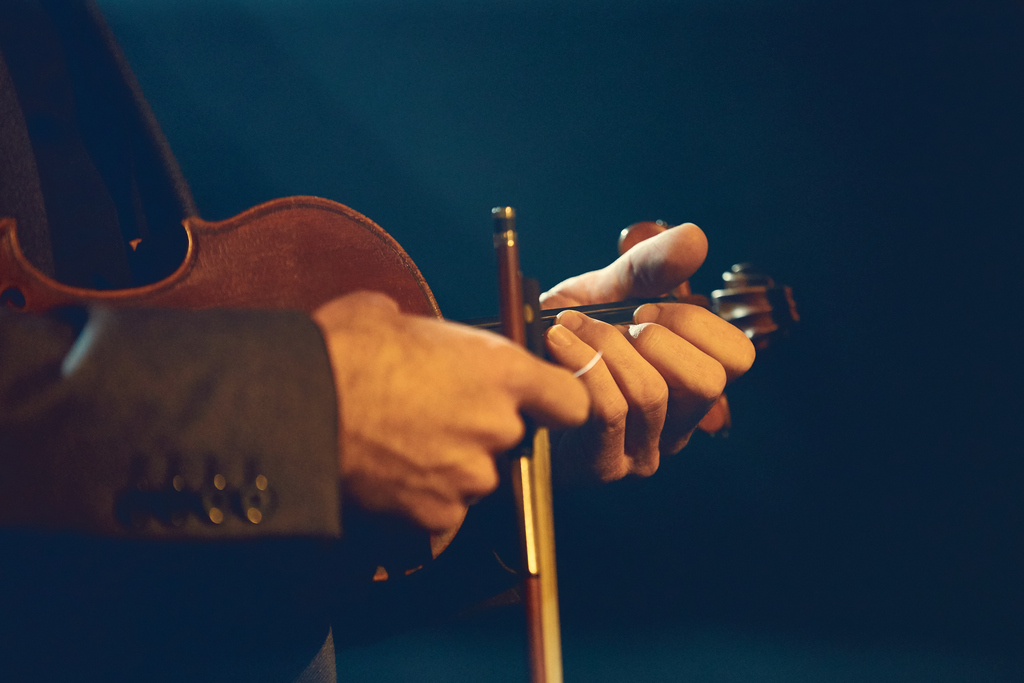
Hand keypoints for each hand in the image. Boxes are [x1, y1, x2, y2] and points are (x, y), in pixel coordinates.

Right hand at [313, 292, 588, 531]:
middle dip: (481, 431)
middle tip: (433, 416)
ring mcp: (470, 476)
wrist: (299, 405)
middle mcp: (498, 427)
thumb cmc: (345, 349)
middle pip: (513, 439)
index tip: (537, 403)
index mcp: (502, 371)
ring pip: (475, 476)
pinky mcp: (437, 515)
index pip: (572, 402)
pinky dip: (421, 497)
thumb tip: (429, 344)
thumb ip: (439, 340)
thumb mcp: (398, 318)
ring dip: (450, 465)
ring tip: (401, 443)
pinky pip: (442, 509)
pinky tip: (388, 472)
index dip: (555, 404)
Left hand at [540, 223, 754, 484]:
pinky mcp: (603, 465)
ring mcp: (643, 452)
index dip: (694, 322)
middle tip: (615, 323)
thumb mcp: (607, 293)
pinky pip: (609, 411)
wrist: (506, 373)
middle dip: (655, 337)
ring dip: (605, 346)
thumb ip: (650, 267)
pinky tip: (557, 342)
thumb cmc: (566, 335)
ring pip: (652, 393)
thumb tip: (696, 238)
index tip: (644, 308)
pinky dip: (581, 364)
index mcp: (692, 385)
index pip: (737, 358)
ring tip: (569, 327)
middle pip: (707, 381)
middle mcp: (678, 425)